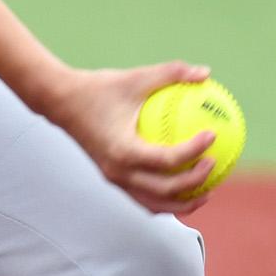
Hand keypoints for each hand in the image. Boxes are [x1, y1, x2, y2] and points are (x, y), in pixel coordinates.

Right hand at [40, 61, 218, 214]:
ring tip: (206, 191)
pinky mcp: (113, 179)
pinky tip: (182, 185)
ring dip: (183, 201)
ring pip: (155, 203)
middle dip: (195, 183)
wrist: (60, 102)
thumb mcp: (135, 77)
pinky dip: (165, 197)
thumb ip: (170, 74)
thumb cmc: (98, 88)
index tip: (212, 135)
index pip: (167, 159)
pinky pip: (144, 197)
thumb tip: (205, 72)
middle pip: (165, 191)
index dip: (194, 150)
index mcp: (124, 151)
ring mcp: (114, 180)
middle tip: (215, 164)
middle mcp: (119, 172)